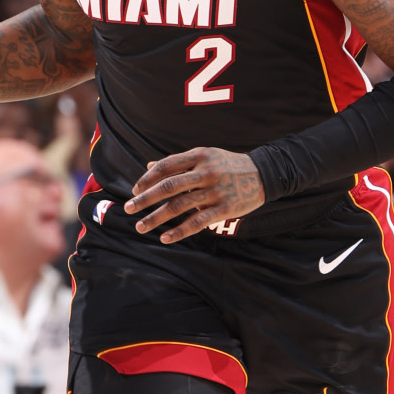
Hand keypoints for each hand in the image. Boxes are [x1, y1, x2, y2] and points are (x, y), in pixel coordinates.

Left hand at [126, 147, 266, 242]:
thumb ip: (178, 162)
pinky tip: (165, 238)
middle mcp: (206, 172)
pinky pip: (197, 222)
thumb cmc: (227, 165)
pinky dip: (179, 231)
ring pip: (179, 206)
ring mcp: (215, 191)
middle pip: (169, 186)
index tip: (135, 190)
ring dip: (156, 218)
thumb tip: (148, 166)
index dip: (148, 178)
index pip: (166, 166)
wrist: (264, 173)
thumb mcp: (204, 156)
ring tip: (141, 227)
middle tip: (128, 209)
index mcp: (199, 155)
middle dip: (145, 199)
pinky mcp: (224, 208)